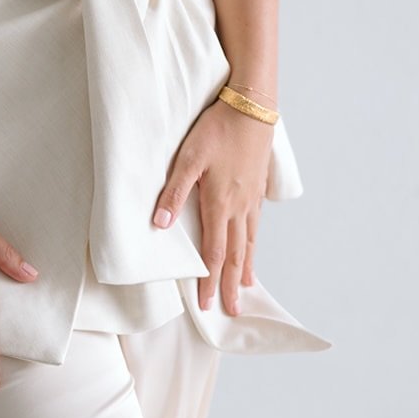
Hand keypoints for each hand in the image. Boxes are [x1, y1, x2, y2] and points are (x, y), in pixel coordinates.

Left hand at [152, 98, 273, 314]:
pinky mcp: (259, 186)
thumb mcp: (189, 157)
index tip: (208, 304)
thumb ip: (173, 192)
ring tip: (247, 287)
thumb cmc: (217, 129)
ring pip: (249, 240)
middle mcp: (239, 206)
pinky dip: (254, 242)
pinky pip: (256, 224)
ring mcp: (252, 197)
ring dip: (246, 267)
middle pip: (236, 254)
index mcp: (220, 203)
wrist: (252, 107)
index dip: (210, 280)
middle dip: (232, 284)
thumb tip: (159, 225)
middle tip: (232, 310)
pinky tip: (252, 245)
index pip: (214, 252)